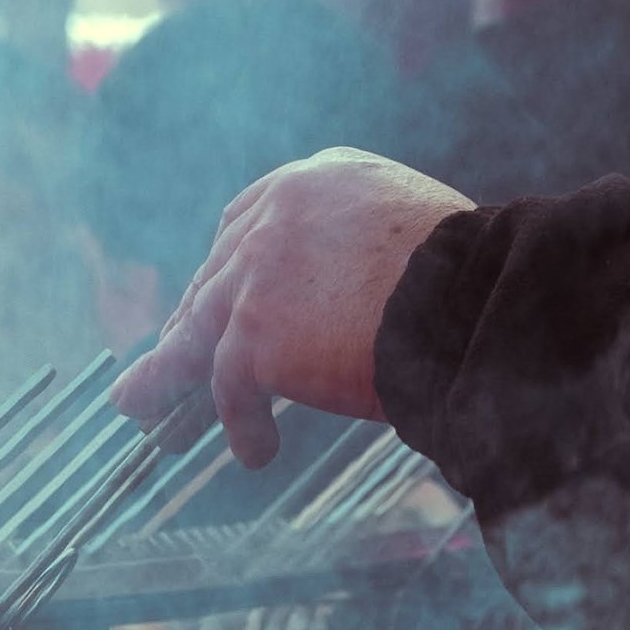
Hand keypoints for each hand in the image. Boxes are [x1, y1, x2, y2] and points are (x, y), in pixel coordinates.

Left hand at [112, 148, 472, 469]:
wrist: (483, 300)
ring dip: (168, 374)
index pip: (252, 220)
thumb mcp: (426, 238)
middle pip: (217, 274)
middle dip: (193, 324)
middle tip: (171, 361)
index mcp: (325, 177)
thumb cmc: (484, 281)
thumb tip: (382, 301)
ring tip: (144, 405)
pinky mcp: (257, 331)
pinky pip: (229, 385)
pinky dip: (241, 423)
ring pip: (198, 329)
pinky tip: (257, 451)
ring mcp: (261, 271)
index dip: (231, 269)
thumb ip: (382, 252)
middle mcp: (280, 212)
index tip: (217, 301)